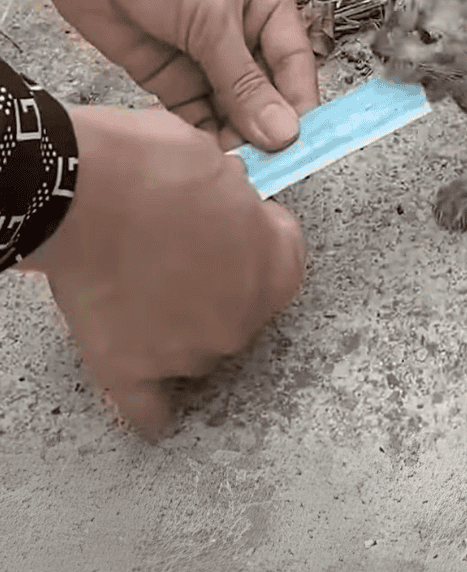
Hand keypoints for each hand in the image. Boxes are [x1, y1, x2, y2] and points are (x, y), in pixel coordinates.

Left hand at [0, 0, 318, 150]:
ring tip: (239, 165)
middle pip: (264, 88)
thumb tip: (283, 132)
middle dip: (267, 123)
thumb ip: (244, 81)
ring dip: (236, 134)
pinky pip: (194, 111)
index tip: (303, 142)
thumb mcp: (211, 17)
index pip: (294, 59)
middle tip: (270, 164)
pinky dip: (203, 133)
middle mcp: (237, 27)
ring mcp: (200, 51)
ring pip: (230, 105)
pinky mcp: (165, 72)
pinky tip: (209, 153)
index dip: (299, 101)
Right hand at [18, 105, 305, 436]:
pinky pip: (149, 409)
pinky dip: (151, 408)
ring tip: (146, 295)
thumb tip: (225, 199)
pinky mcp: (130, 370)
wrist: (80, 190)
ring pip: (198, 352)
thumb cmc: (149, 165)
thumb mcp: (215, 162)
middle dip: (220, 285)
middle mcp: (241, 319)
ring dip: (182, 331)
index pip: (282, 260)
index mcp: (273, 264)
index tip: (234, 227)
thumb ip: (232, 198)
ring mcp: (187, 351)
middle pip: (242, 311)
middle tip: (182, 253)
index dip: (255, 237)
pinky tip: (154, 408)